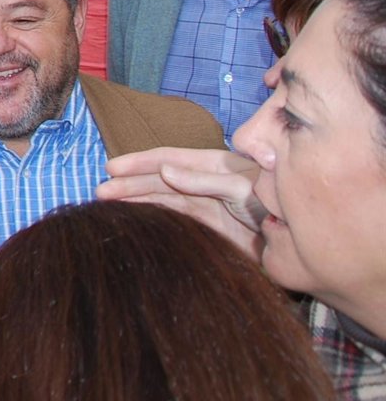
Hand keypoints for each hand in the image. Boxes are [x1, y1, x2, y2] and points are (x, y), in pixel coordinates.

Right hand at [98, 147, 265, 258]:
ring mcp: (204, 206)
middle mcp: (203, 183)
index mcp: (212, 165)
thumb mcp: (241, 186)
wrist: (301, 241)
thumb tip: (165, 170)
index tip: (111, 167)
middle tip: (99, 191)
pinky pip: (172, 219)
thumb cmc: (275, 202)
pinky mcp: (207, 229)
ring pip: (161, 200)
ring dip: (134, 200)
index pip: (167, 159)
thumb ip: (204, 179)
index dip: (139, 162)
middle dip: (129, 183)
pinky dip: (151, 216)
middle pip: (158, 180)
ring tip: (105, 204)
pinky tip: (132, 219)